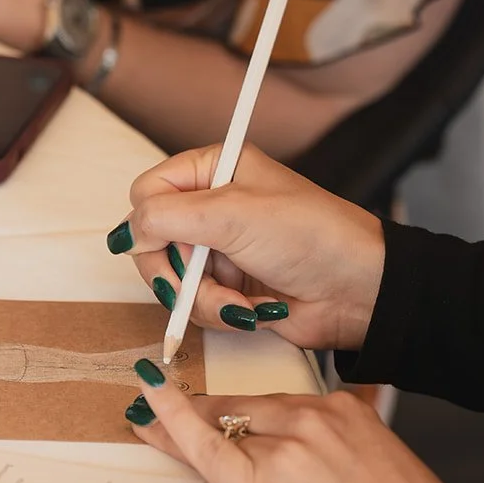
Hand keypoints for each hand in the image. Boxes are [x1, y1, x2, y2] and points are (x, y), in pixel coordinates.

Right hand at [110, 145, 384, 351]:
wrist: (358, 290)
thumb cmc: (311, 236)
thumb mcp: (233, 214)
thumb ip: (167, 218)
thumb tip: (125, 234)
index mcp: (213, 169)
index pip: (146, 192)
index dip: (149, 223)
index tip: (171, 245)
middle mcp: (211, 206)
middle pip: (150, 242)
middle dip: (175, 273)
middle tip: (193, 284)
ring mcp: (218, 248)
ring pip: (170, 280)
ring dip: (202, 299)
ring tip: (240, 301)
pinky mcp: (227, 285)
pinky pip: (194, 305)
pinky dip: (218, 313)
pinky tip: (252, 310)